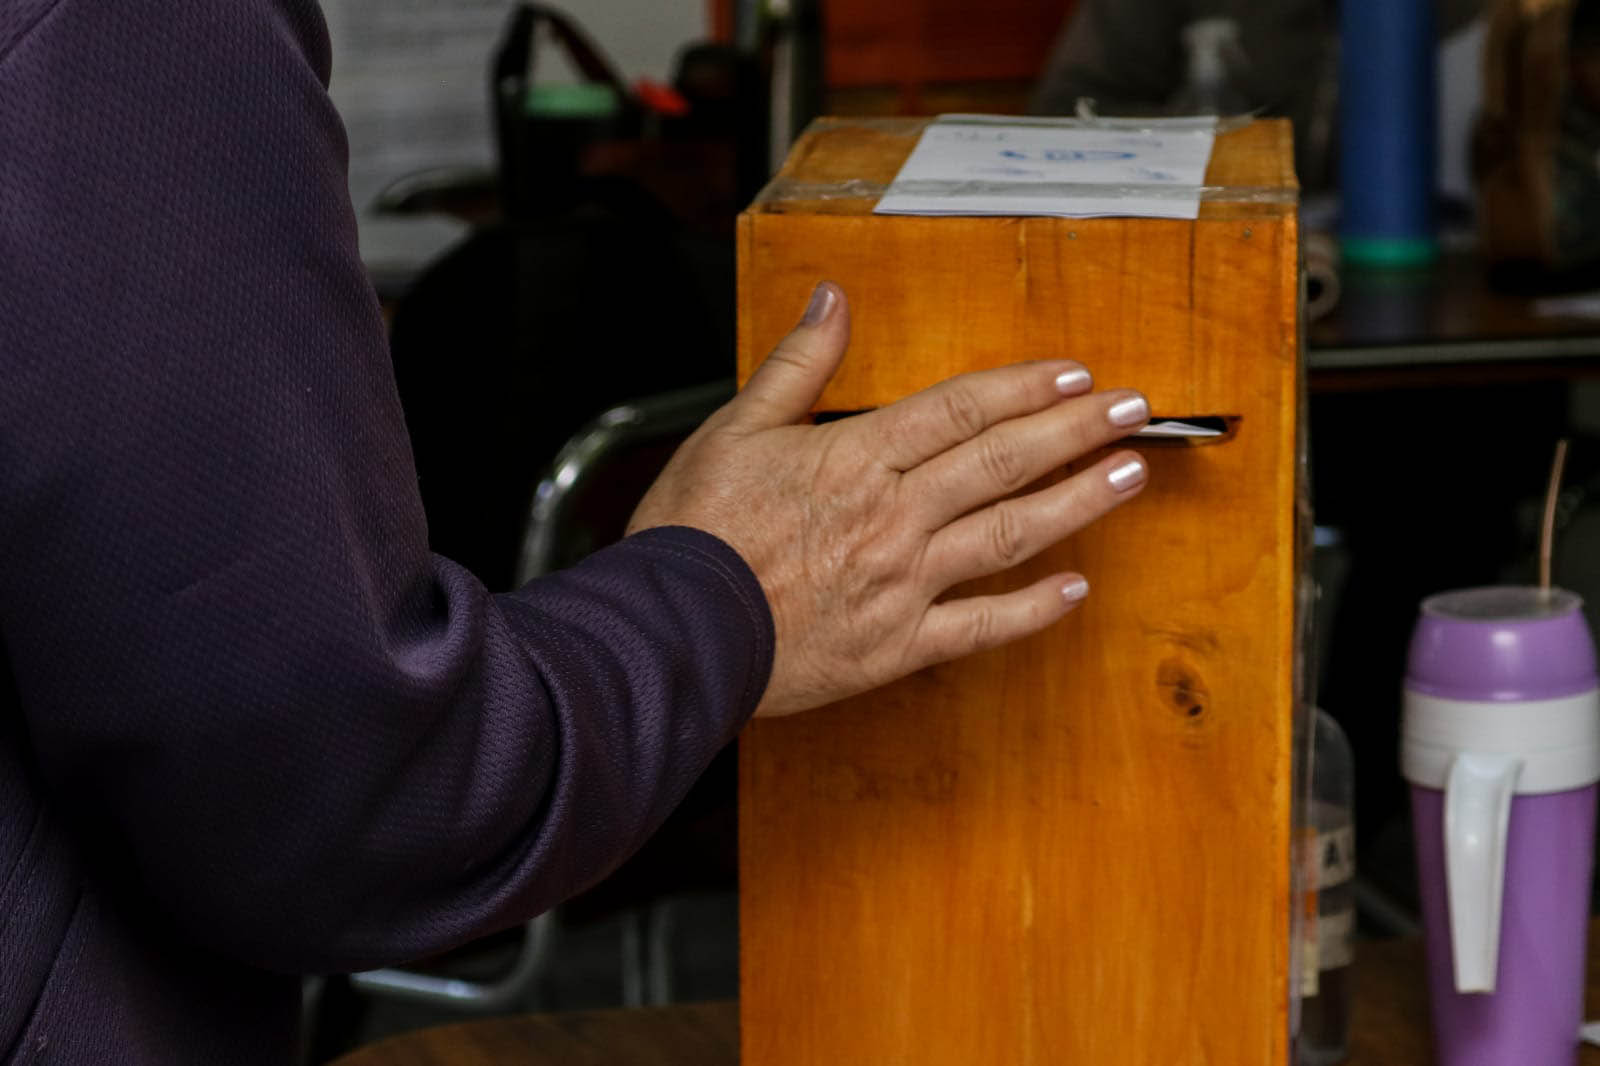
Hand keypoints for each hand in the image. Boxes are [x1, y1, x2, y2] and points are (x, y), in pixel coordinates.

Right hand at [628, 282, 1149, 716]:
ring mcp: (902, 583)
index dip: (1026, 387)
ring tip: (1129, 476)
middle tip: (1134, 410)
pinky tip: (1075, 591)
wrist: (671, 632)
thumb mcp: (735, 428)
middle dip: (1075, 430)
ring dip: (1076, 504)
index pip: (962, 410)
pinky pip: (978, 627)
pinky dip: (1030, 610)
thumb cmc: (695, 533)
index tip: (1075, 373)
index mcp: (856, 458)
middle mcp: (893, 516)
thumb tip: (831, 299)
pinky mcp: (896, 646)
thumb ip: (797, 363)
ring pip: (1008, 535)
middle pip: (1002, 462)